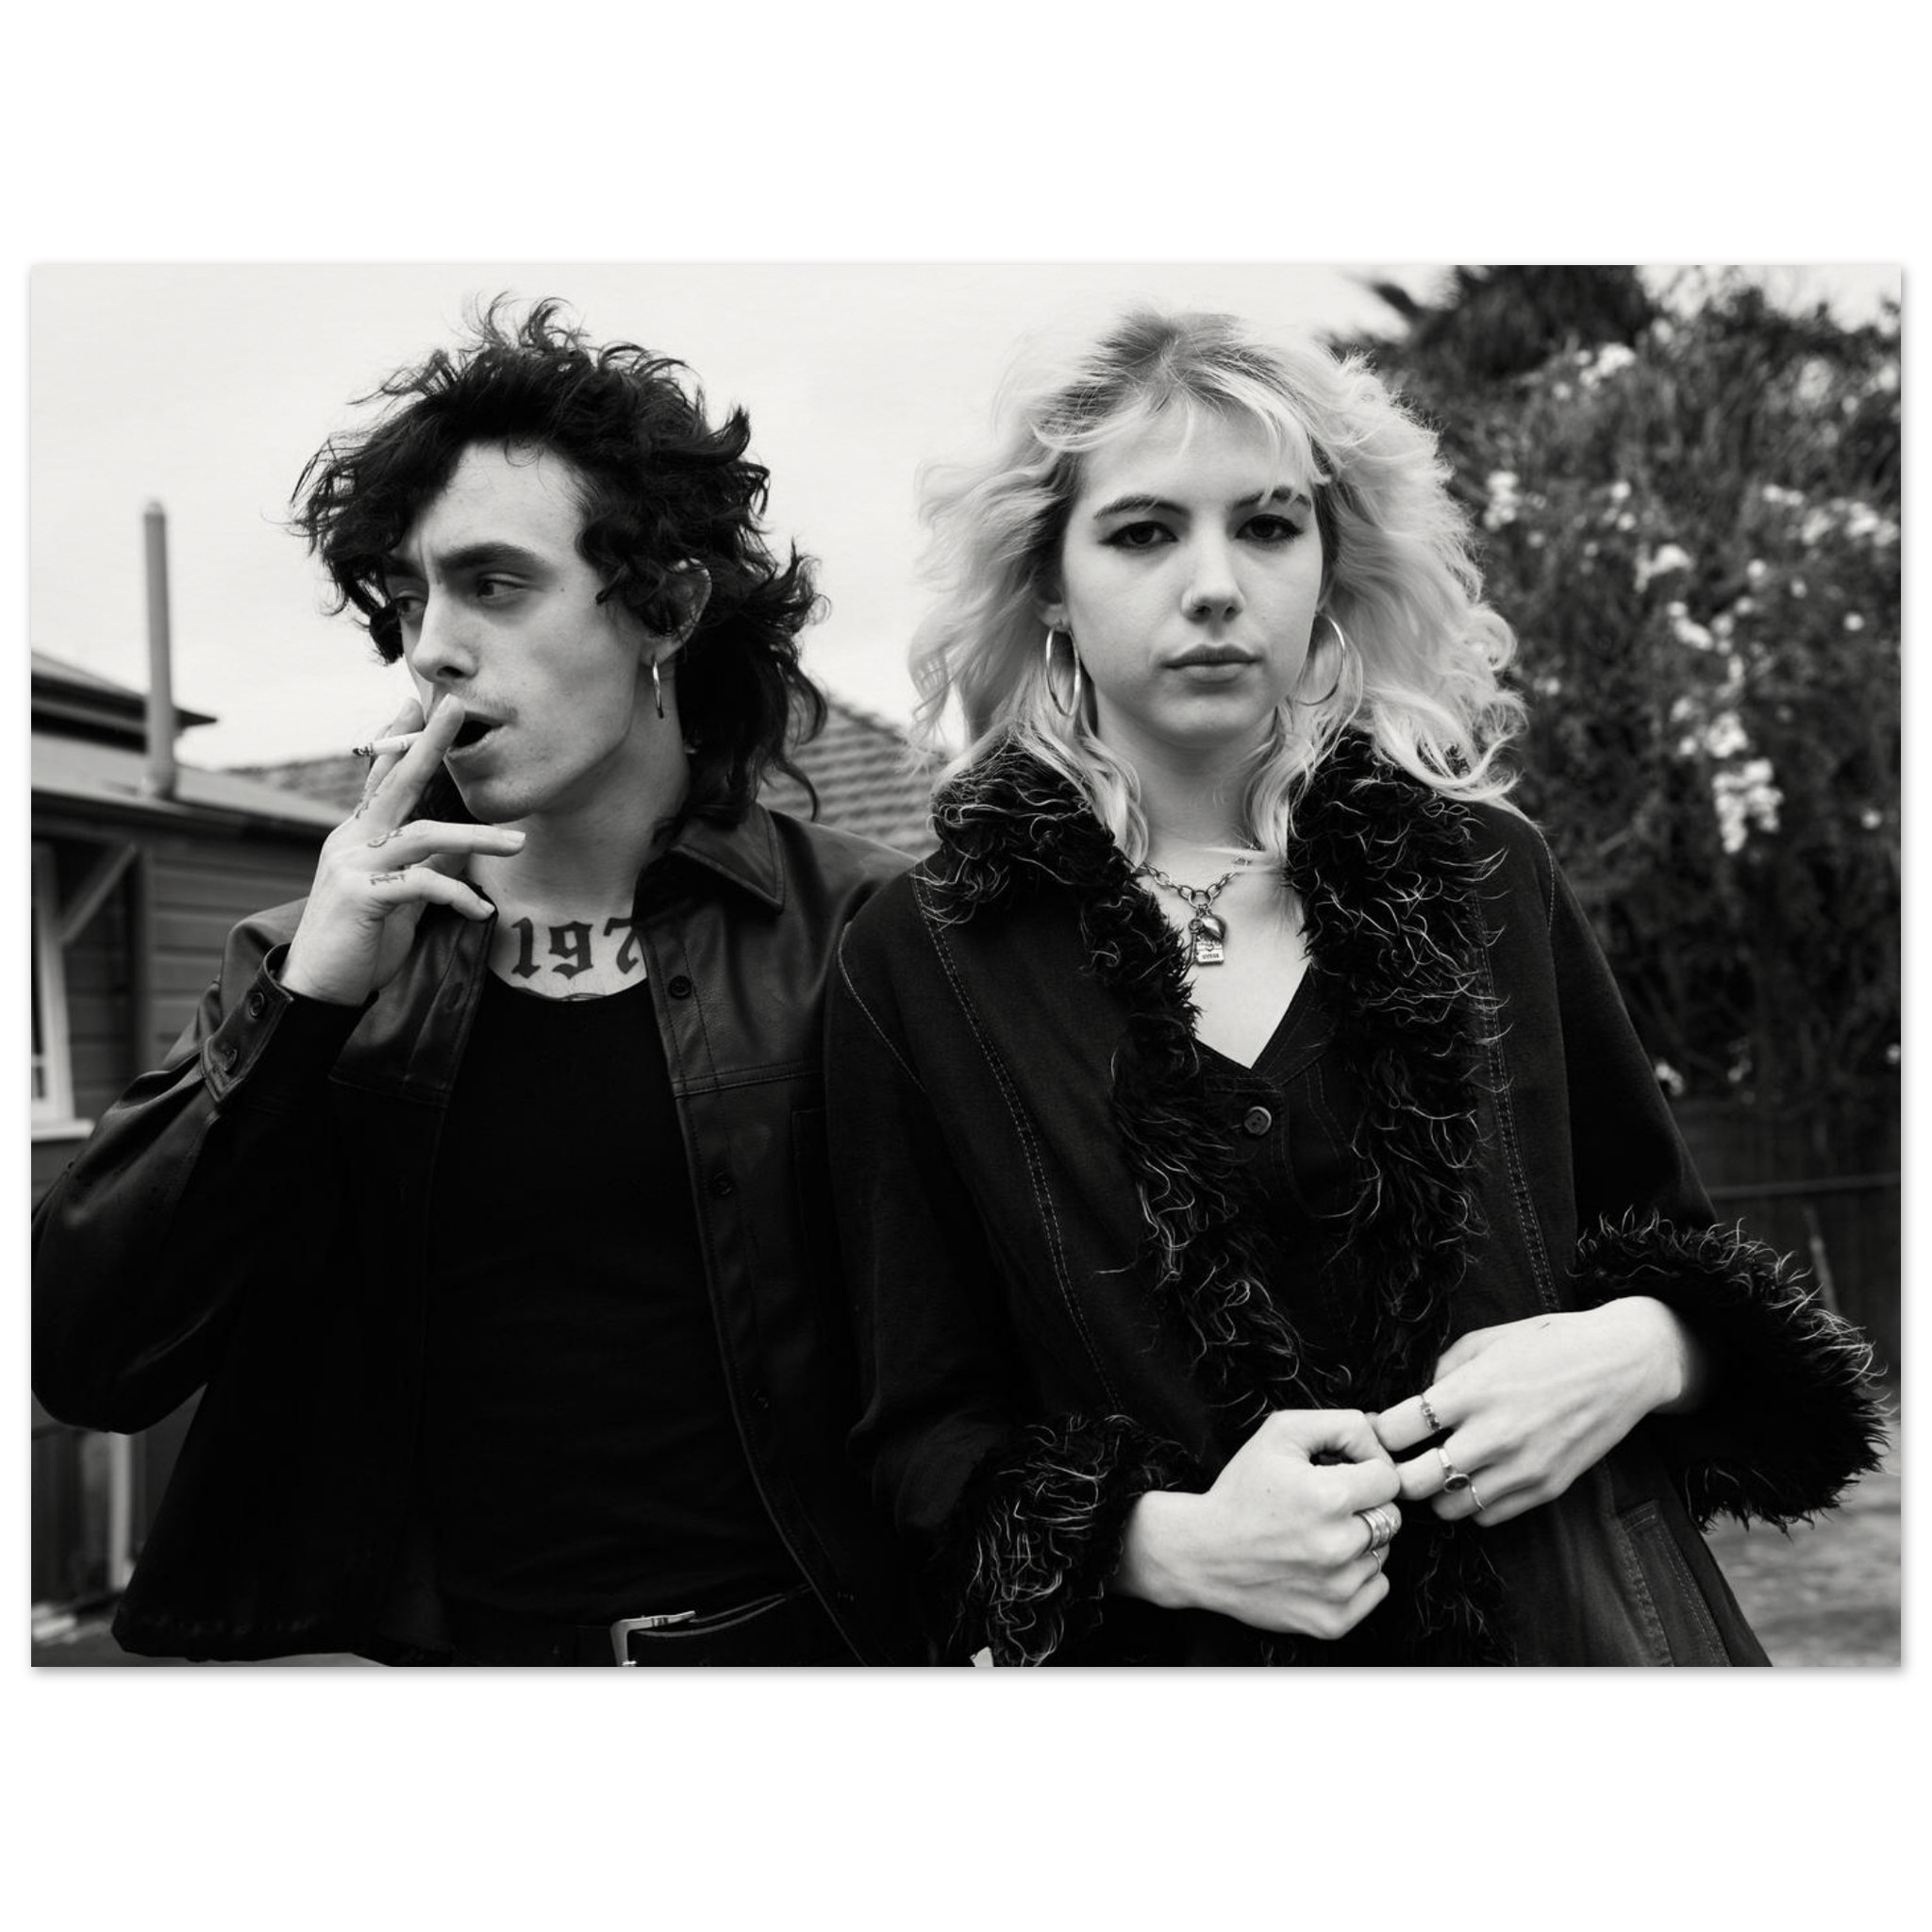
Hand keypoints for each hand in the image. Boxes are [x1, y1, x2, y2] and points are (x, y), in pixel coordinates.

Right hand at [281, 696, 524, 1005]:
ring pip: (422, 834)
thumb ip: (425, 868)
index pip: (381, 778)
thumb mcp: (400, 899)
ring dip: (475, 836)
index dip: (399, 740)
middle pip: (395, 781)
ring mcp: (350, 865)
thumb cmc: (361, 942)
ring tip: (518, 842)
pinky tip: (481, 912)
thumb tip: (461, 849)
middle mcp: (351, 840)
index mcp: (358, 836)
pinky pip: (420, 884)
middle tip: (457, 708)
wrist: (317, 988)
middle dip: (428, 742)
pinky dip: (457, 894)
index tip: (416, 703)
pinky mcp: (359, 896)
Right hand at [1115, 1409, 1399, 1639]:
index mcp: (1330, 1497)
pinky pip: (1376, 1588)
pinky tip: (1321, 1564)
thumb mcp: (1281, 1433)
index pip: (1389, 1477)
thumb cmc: (1242, 1490)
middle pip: (1391, 1517)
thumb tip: (1384, 1436)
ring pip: (1383, 1553)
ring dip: (1360, 1541)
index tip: (1341, 1473)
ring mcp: (1337, 1589)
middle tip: (1325, 1506)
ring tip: (1317, 1535)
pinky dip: (1357, 1576)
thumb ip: (1341, 1424)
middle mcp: (1339, 1547)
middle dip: (1365, 1505)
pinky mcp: (1333, 1621)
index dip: (1365, 1468)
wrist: (1201, 1552)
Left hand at [1371, 1299, 1702, 1528]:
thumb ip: (1443, 1371)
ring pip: (1448, 1507)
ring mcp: (1522, 1467)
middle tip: (1400, 1460)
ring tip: (1440, 1470)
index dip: (1380, 1431)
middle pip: (1414, 1481)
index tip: (1381, 1429)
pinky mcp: (1546, 1488)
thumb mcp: (1487, 1340)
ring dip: (1435, 1491)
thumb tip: (1413, 1401)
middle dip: (1397, 1472)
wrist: (1624, 1364)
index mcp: (1472, 1391)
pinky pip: (1487, 1516)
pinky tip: (1476, 1477)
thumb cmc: (1551, 1344)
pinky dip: (1473, 1503)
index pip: (1398, 1429)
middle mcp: (1494, 1434)